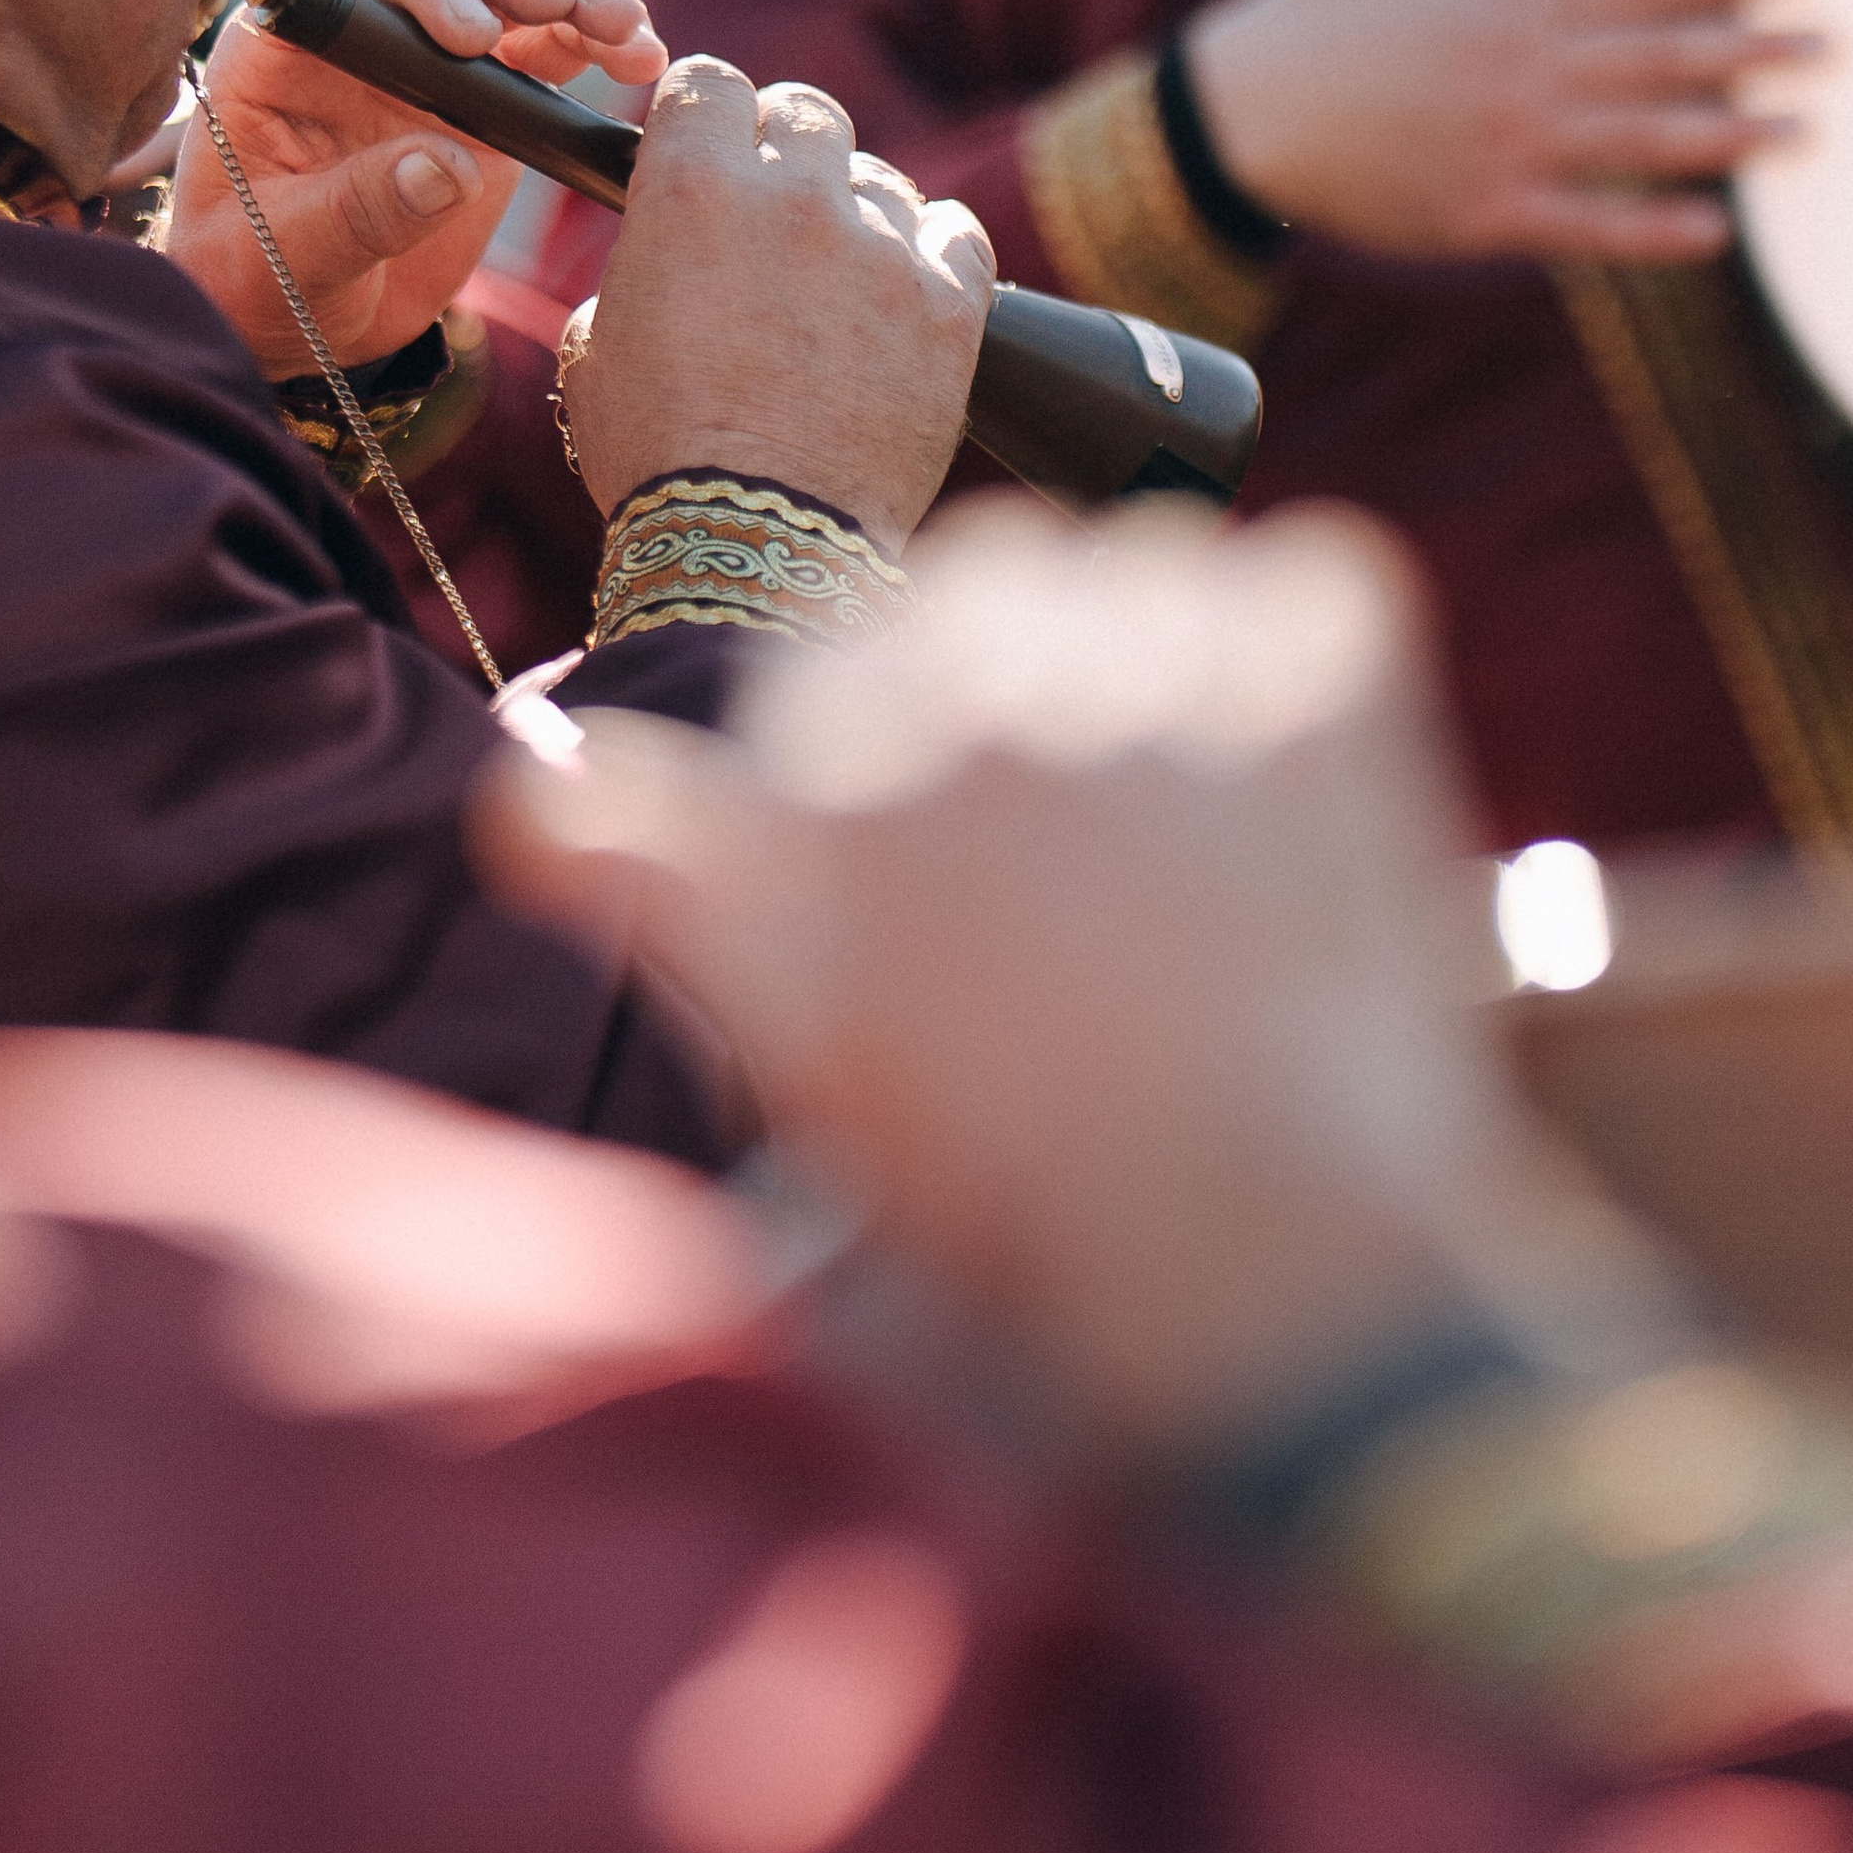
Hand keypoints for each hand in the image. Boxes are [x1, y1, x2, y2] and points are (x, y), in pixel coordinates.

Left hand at [166, 0, 665, 372]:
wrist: (305, 313)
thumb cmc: (261, 279)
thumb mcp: (284, 260)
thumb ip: (354, 214)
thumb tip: (449, 169)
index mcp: (286, 37)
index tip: (473, 40)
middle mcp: (358, 12)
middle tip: (549, 4)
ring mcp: (430, 35)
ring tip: (621, 31)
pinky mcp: (493, 74)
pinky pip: (550, 26)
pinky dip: (597, 30)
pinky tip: (639, 54)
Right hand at [481, 502, 1636, 1443]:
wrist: (1281, 1284)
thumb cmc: (1018, 1211)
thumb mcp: (794, 1056)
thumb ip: (659, 886)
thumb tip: (532, 783)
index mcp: (823, 773)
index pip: (836, 667)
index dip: (897, 767)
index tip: (964, 877)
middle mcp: (965, 689)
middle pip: (978, 587)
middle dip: (1025, 690)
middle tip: (1095, 868)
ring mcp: (1153, 662)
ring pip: (1137, 568)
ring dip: (1165, 665)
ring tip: (1206, 844)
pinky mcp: (1320, 658)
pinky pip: (1308, 583)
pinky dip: (1316, 674)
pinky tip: (1311, 819)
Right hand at [559, 61, 993, 551]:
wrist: (757, 546)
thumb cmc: (660, 457)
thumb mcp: (600, 346)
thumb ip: (638, 267)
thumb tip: (665, 249)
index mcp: (692, 191)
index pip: (708, 83)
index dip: (705, 112)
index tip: (709, 140)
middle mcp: (795, 198)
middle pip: (806, 112)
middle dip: (787, 149)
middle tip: (778, 207)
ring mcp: (882, 249)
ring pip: (882, 179)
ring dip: (858, 214)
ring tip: (838, 282)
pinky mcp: (952, 306)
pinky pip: (956, 235)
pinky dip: (933, 254)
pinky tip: (906, 292)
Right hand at [1186, 0, 1812, 262]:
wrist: (1240, 115)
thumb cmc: (1308, 15)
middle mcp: (1525, 69)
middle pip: (1662, 56)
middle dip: (1752, 50)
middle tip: (1829, 50)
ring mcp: (1509, 144)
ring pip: (1643, 138)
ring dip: (1729, 136)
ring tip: (1801, 137)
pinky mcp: (1483, 212)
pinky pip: (1587, 224)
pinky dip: (1653, 229)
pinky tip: (1715, 231)